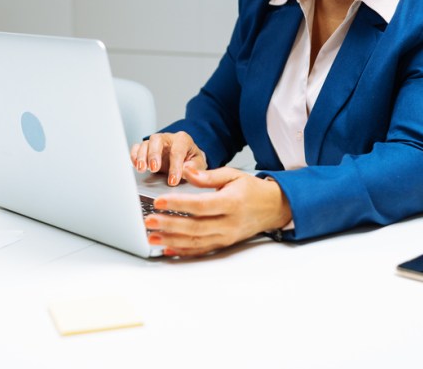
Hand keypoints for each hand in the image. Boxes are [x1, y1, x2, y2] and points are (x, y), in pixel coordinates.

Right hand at [130, 131, 206, 185]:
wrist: (186, 158)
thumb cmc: (191, 160)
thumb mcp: (199, 164)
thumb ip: (194, 167)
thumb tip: (185, 170)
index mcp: (182, 140)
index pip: (177, 151)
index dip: (175, 166)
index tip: (173, 180)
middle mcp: (167, 138)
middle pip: (157, 140)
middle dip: (154, 154)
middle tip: (154, 168)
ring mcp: (155, 143)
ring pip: (145, 144)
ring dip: (142, 156)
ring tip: (142, 169)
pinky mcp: (146, 149)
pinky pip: (136, 148)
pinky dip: (134, 156)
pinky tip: (135, 165)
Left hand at [143, 166, 292, 256]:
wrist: (273, 208)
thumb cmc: (252, 190)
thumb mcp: (233, 175)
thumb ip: (208, 175)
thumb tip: (187, 171)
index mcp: (231, 203)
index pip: (200, 205)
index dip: (178, 205)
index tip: (159, 202)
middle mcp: (229, 223)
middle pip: (195, 227)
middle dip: (169, 225)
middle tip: (149, 221)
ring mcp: (226, 237)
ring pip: (195, 242)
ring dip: (171, 241)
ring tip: (152, 237)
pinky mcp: (224, 244)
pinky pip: (201, 250)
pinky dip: (183, 252)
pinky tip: (167, 249)